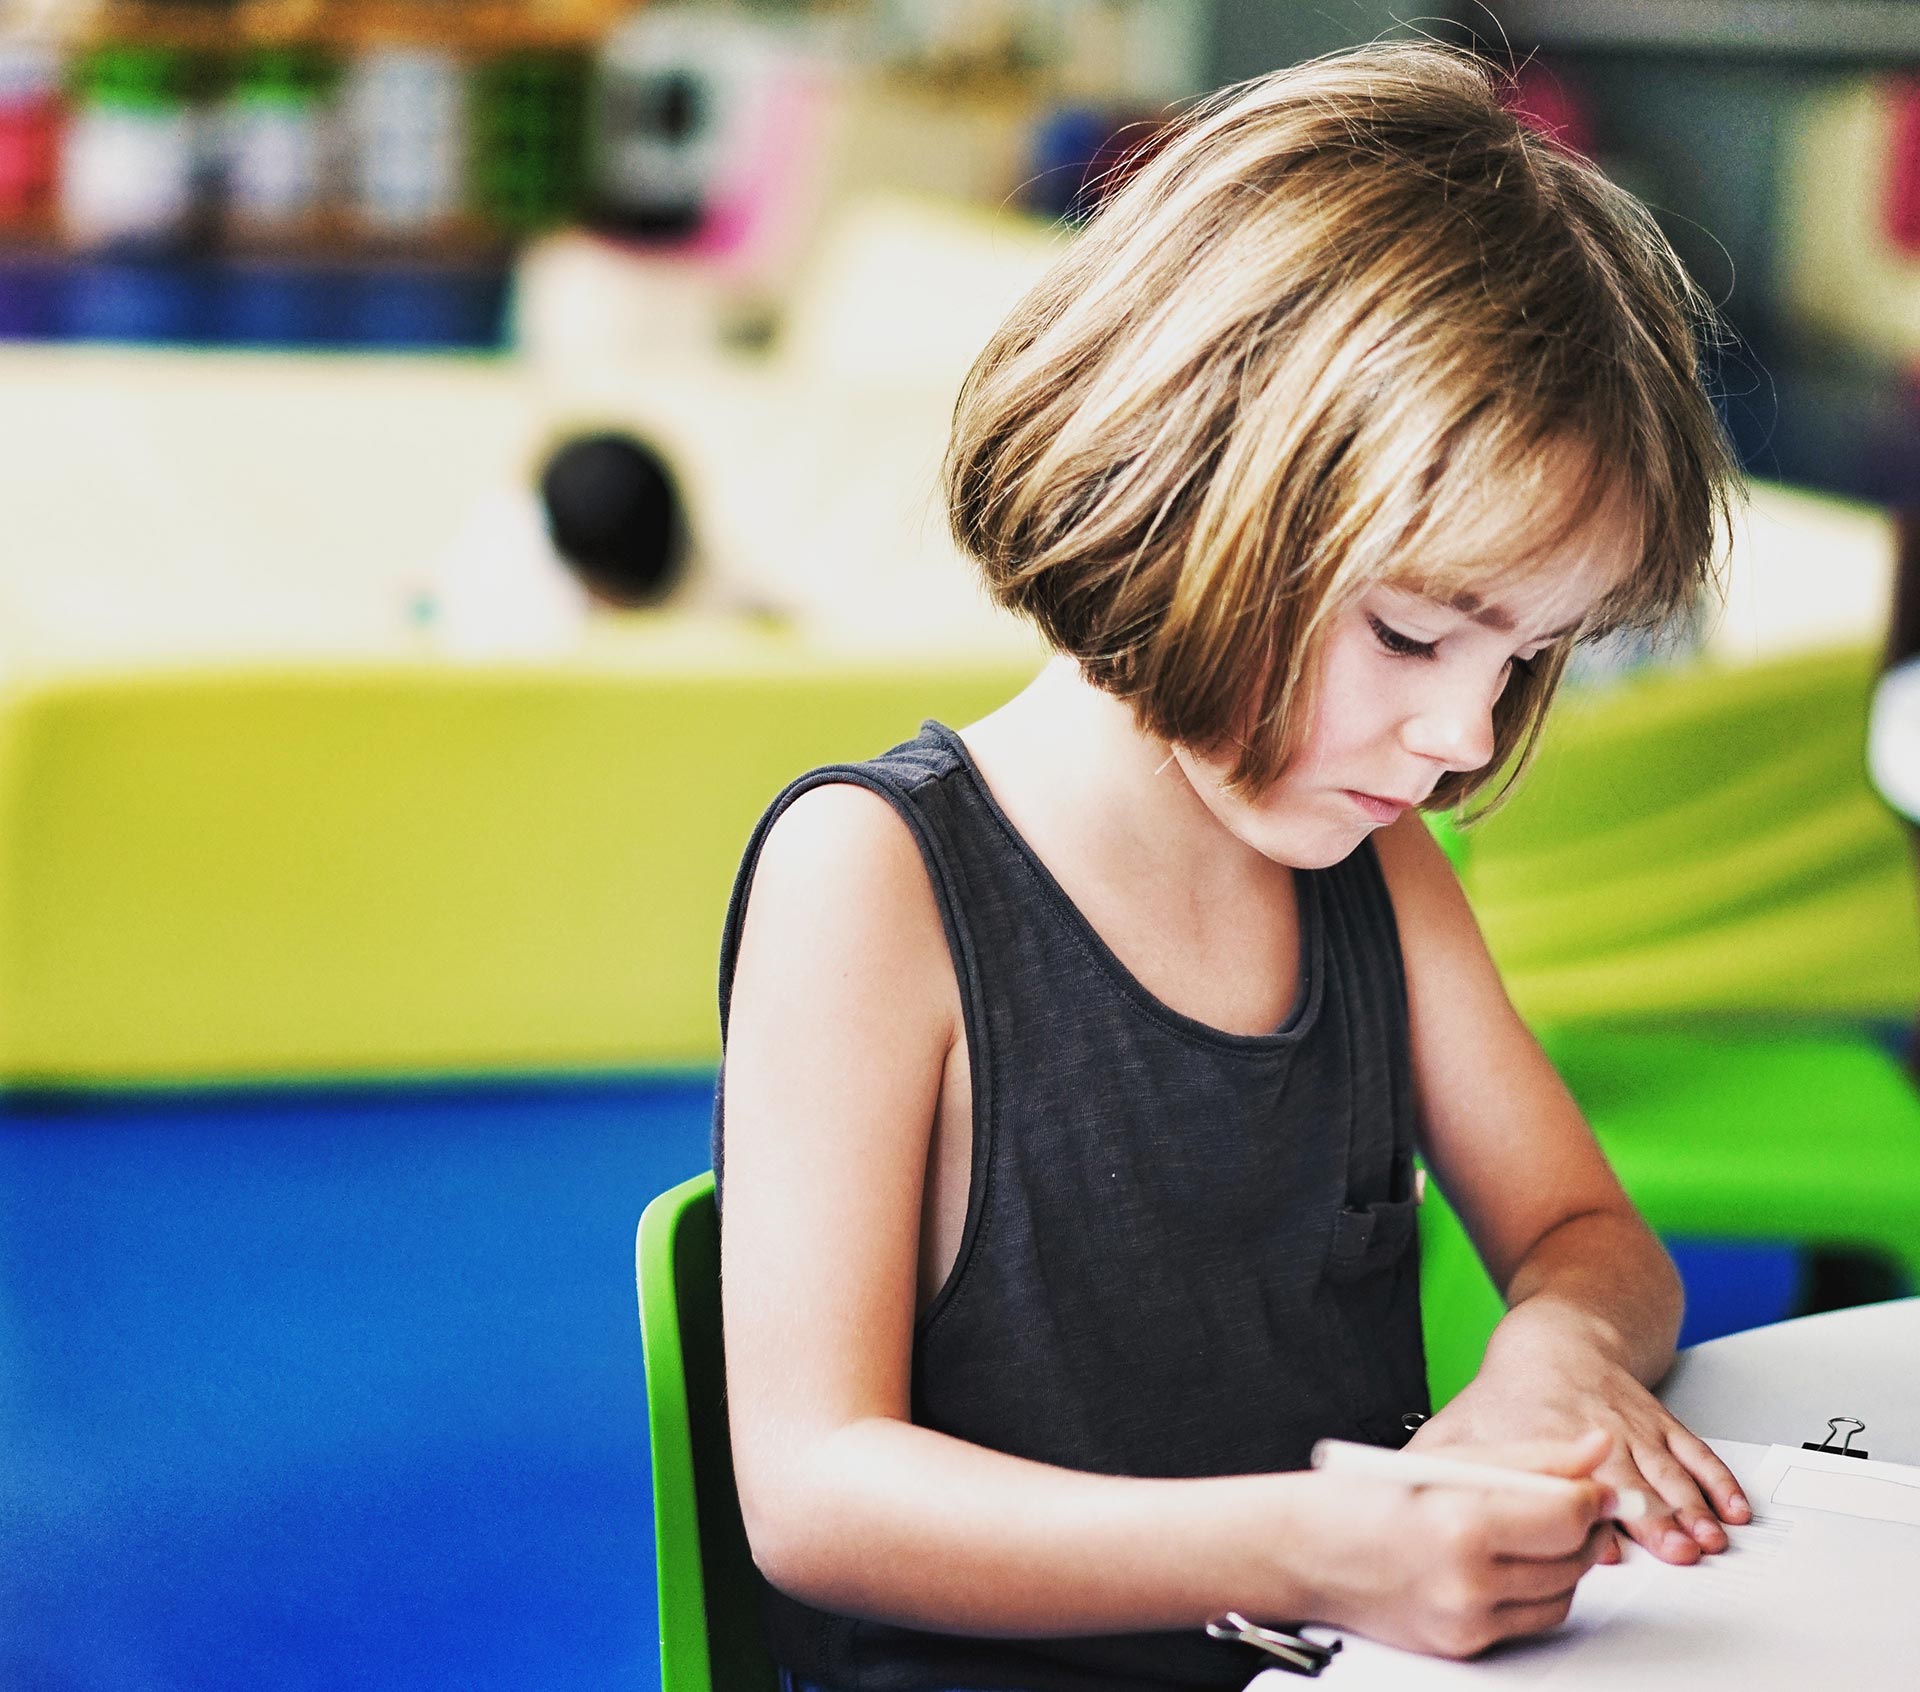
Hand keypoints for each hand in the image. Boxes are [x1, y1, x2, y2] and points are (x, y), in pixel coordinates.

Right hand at [1287, 1430, 1615, 1658]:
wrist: (1306, 1553)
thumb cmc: (1362, 1498)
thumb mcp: (1445, 1459)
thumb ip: (1530, 1457)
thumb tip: (1594, 1450)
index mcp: (1461, 1524)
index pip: (1565, 1514)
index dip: (1590, 1494)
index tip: (1595, 1481)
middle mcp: (1468, 1582)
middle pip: (1571, 1558)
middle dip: (1584, 1526)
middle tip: (1577, 1501)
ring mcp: (1468, 1621)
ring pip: (1561, 1595)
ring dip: (1565, 1562)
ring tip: (1539, 1528)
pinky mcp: (1466, 1646)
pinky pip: (1530, 1620)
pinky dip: (1535, 1591)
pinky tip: (1511, 1561)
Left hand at [1411, 1319, 1751, 1565]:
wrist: (1558, 1335)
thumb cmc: (1509, 1392)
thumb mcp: (1462, 1424)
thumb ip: (1438, 1466)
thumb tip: (1399, 1504)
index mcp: (1545, 1435)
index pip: (1567, 1478)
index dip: (1586, 1512)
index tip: (1603, 1545)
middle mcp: (1596, 1432)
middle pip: (1629, 1480)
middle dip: (1655, 1517)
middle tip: (1676, 1550)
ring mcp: (1634, 1429)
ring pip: (1668, 1471)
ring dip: (1691, 1507)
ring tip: (1706, 1537)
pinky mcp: (1662, 1425)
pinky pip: (1696, 1452)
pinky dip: (1718, 1482)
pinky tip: (1732, 1509)